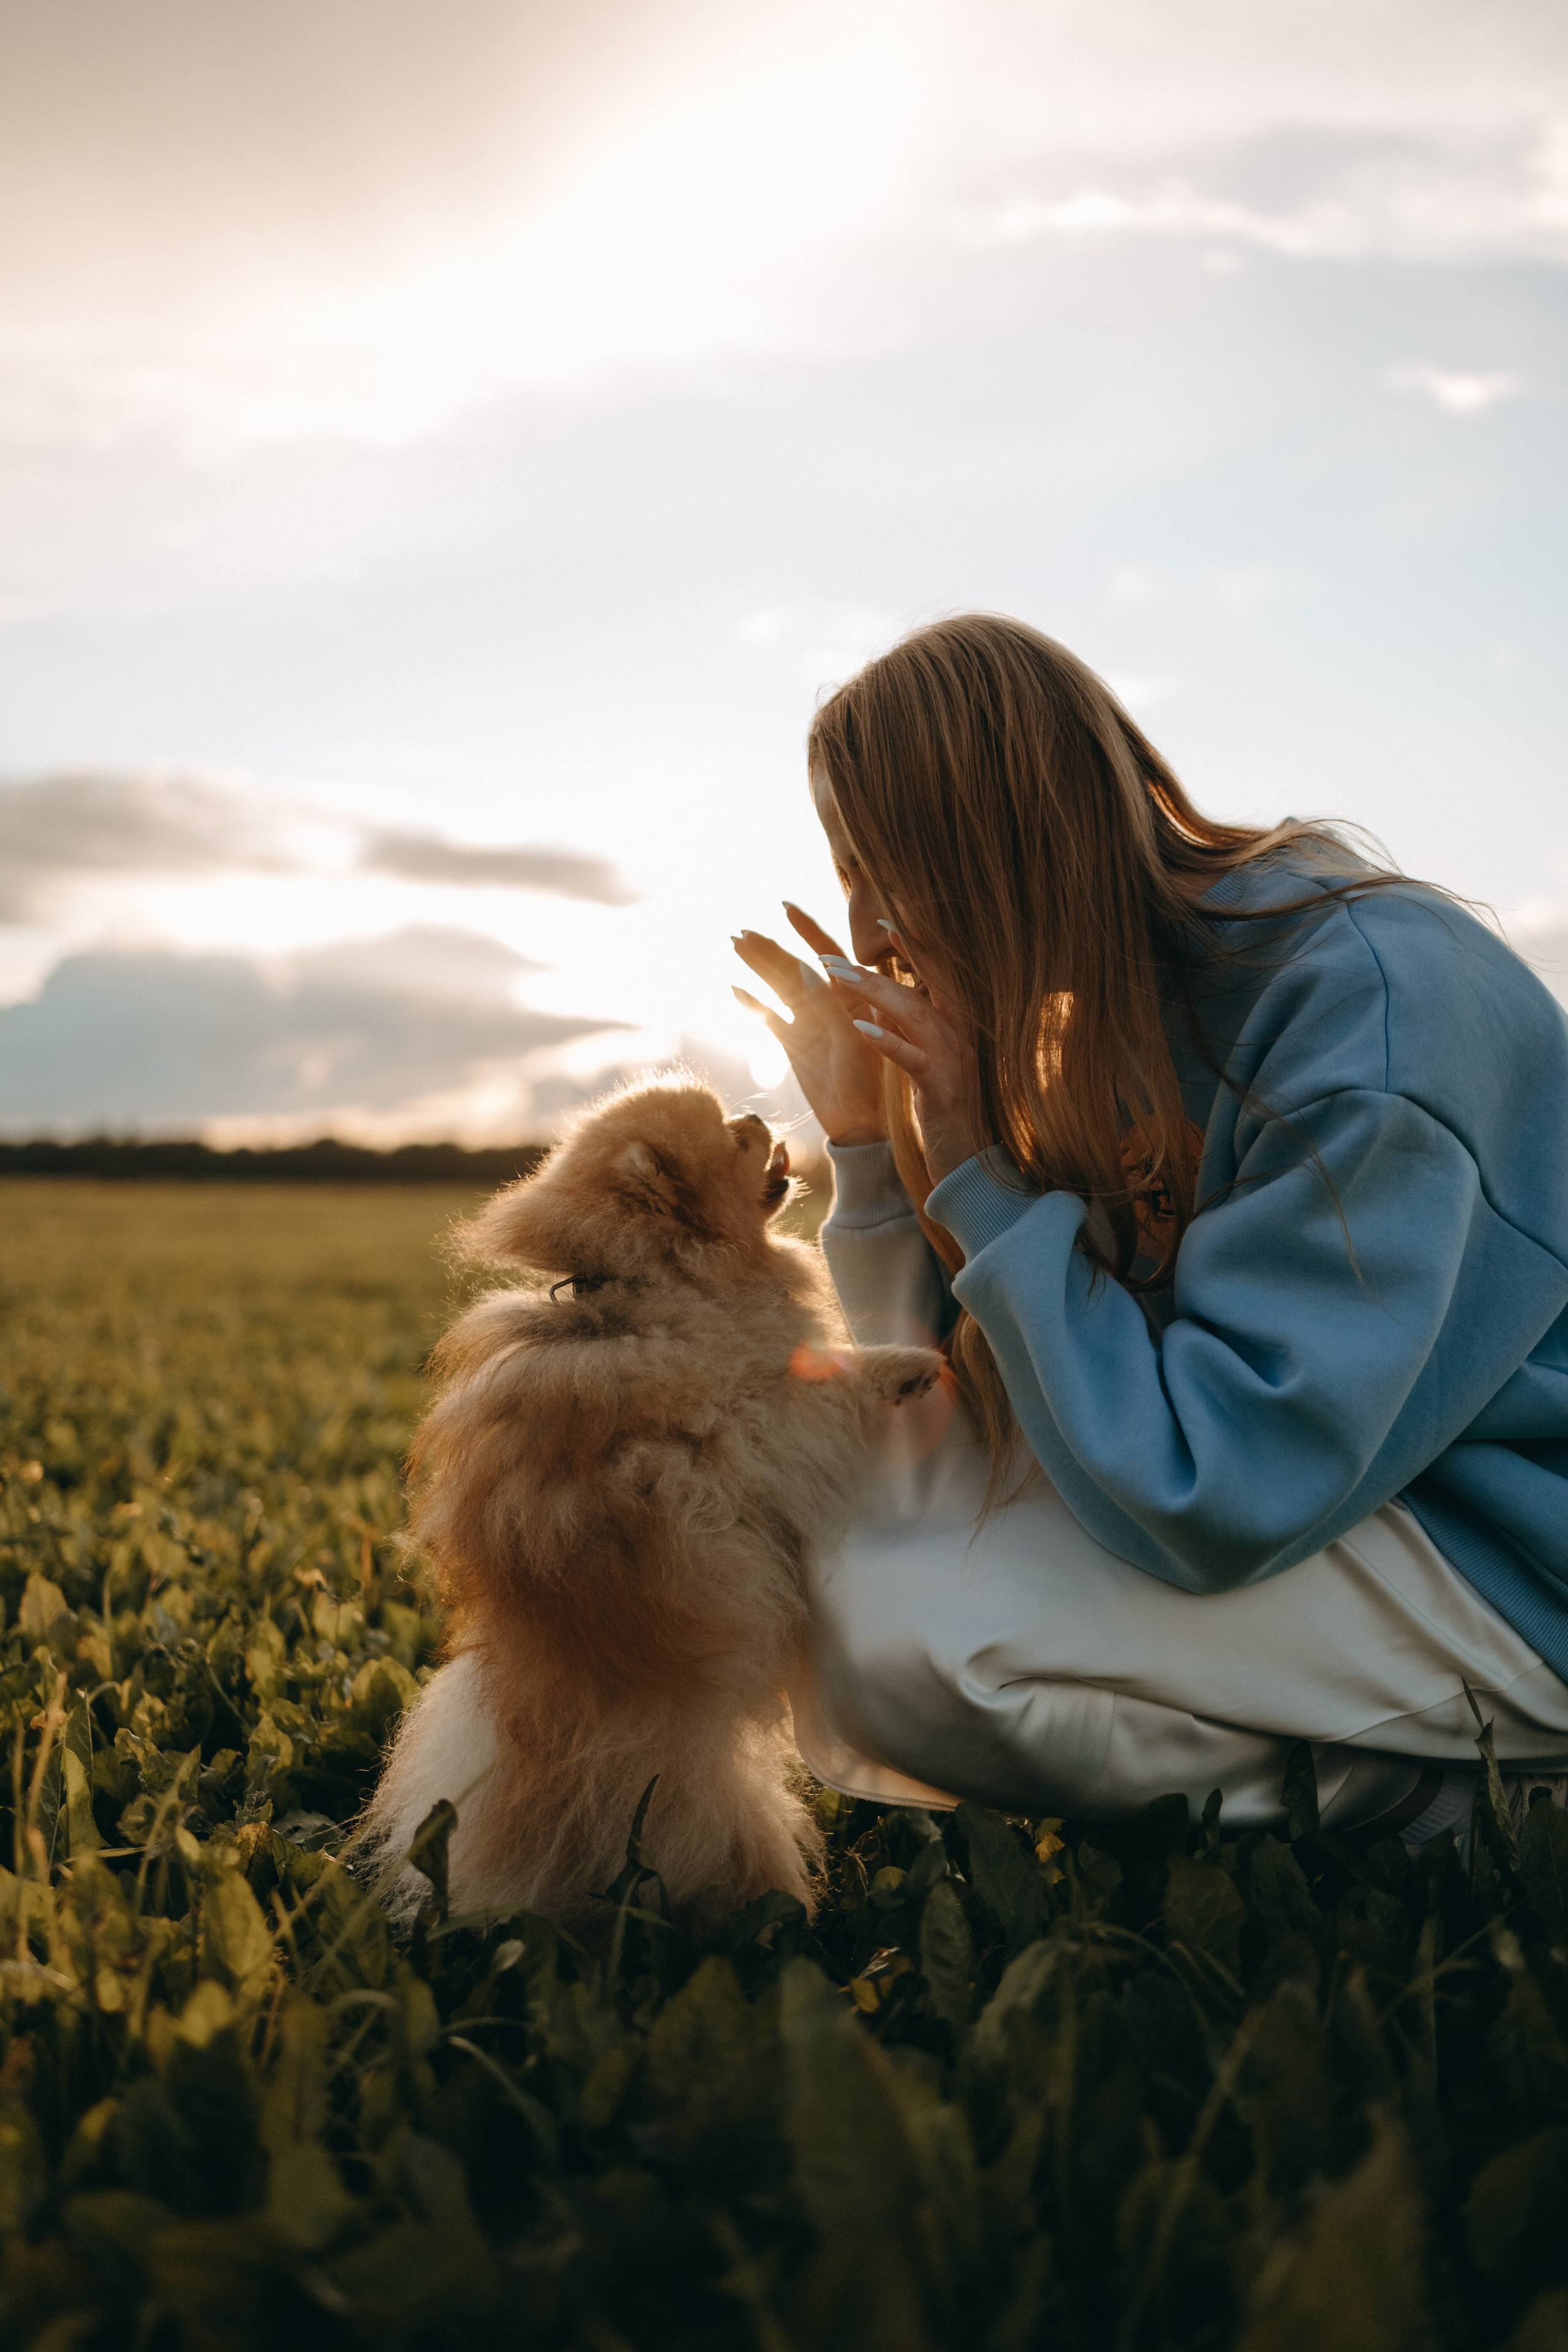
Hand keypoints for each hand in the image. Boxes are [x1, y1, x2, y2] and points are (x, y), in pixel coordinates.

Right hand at [732, 906, 886, 1145]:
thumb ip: (831, 1004)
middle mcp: (831, 1004)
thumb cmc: (871, 1083)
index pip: (828, 953)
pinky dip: (753, 1003)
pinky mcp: (795, 1044)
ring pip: (778, 986)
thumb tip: (806, 964)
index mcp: (853, 996)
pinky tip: (735, 988)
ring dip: (757, 966)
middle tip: (742, 930)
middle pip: (795, 966)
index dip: (807, 929)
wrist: (862, 1125)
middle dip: (770, 947)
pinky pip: (769, 1018)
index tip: (786, 906)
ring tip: (735, 944)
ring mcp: (810, 1023)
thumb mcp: (855, 1040)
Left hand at [816, 929, 983, 1185]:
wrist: (970, 1164)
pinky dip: (888, 1041)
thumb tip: (885, 1002)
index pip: (935, 974)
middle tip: (829, 954)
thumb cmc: (945, 1112)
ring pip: (914, 1012)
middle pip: (921, 983)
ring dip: (872, 989)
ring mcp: (953, 1059)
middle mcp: (959, 1034)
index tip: (881, 919)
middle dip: (875, 963)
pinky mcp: (941, 1088)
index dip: (912, 945)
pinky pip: (913, 1058)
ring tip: (832, 974)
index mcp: (956, 1025)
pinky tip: (860, 1028)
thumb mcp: (927, 1063)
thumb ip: (911, 1031)